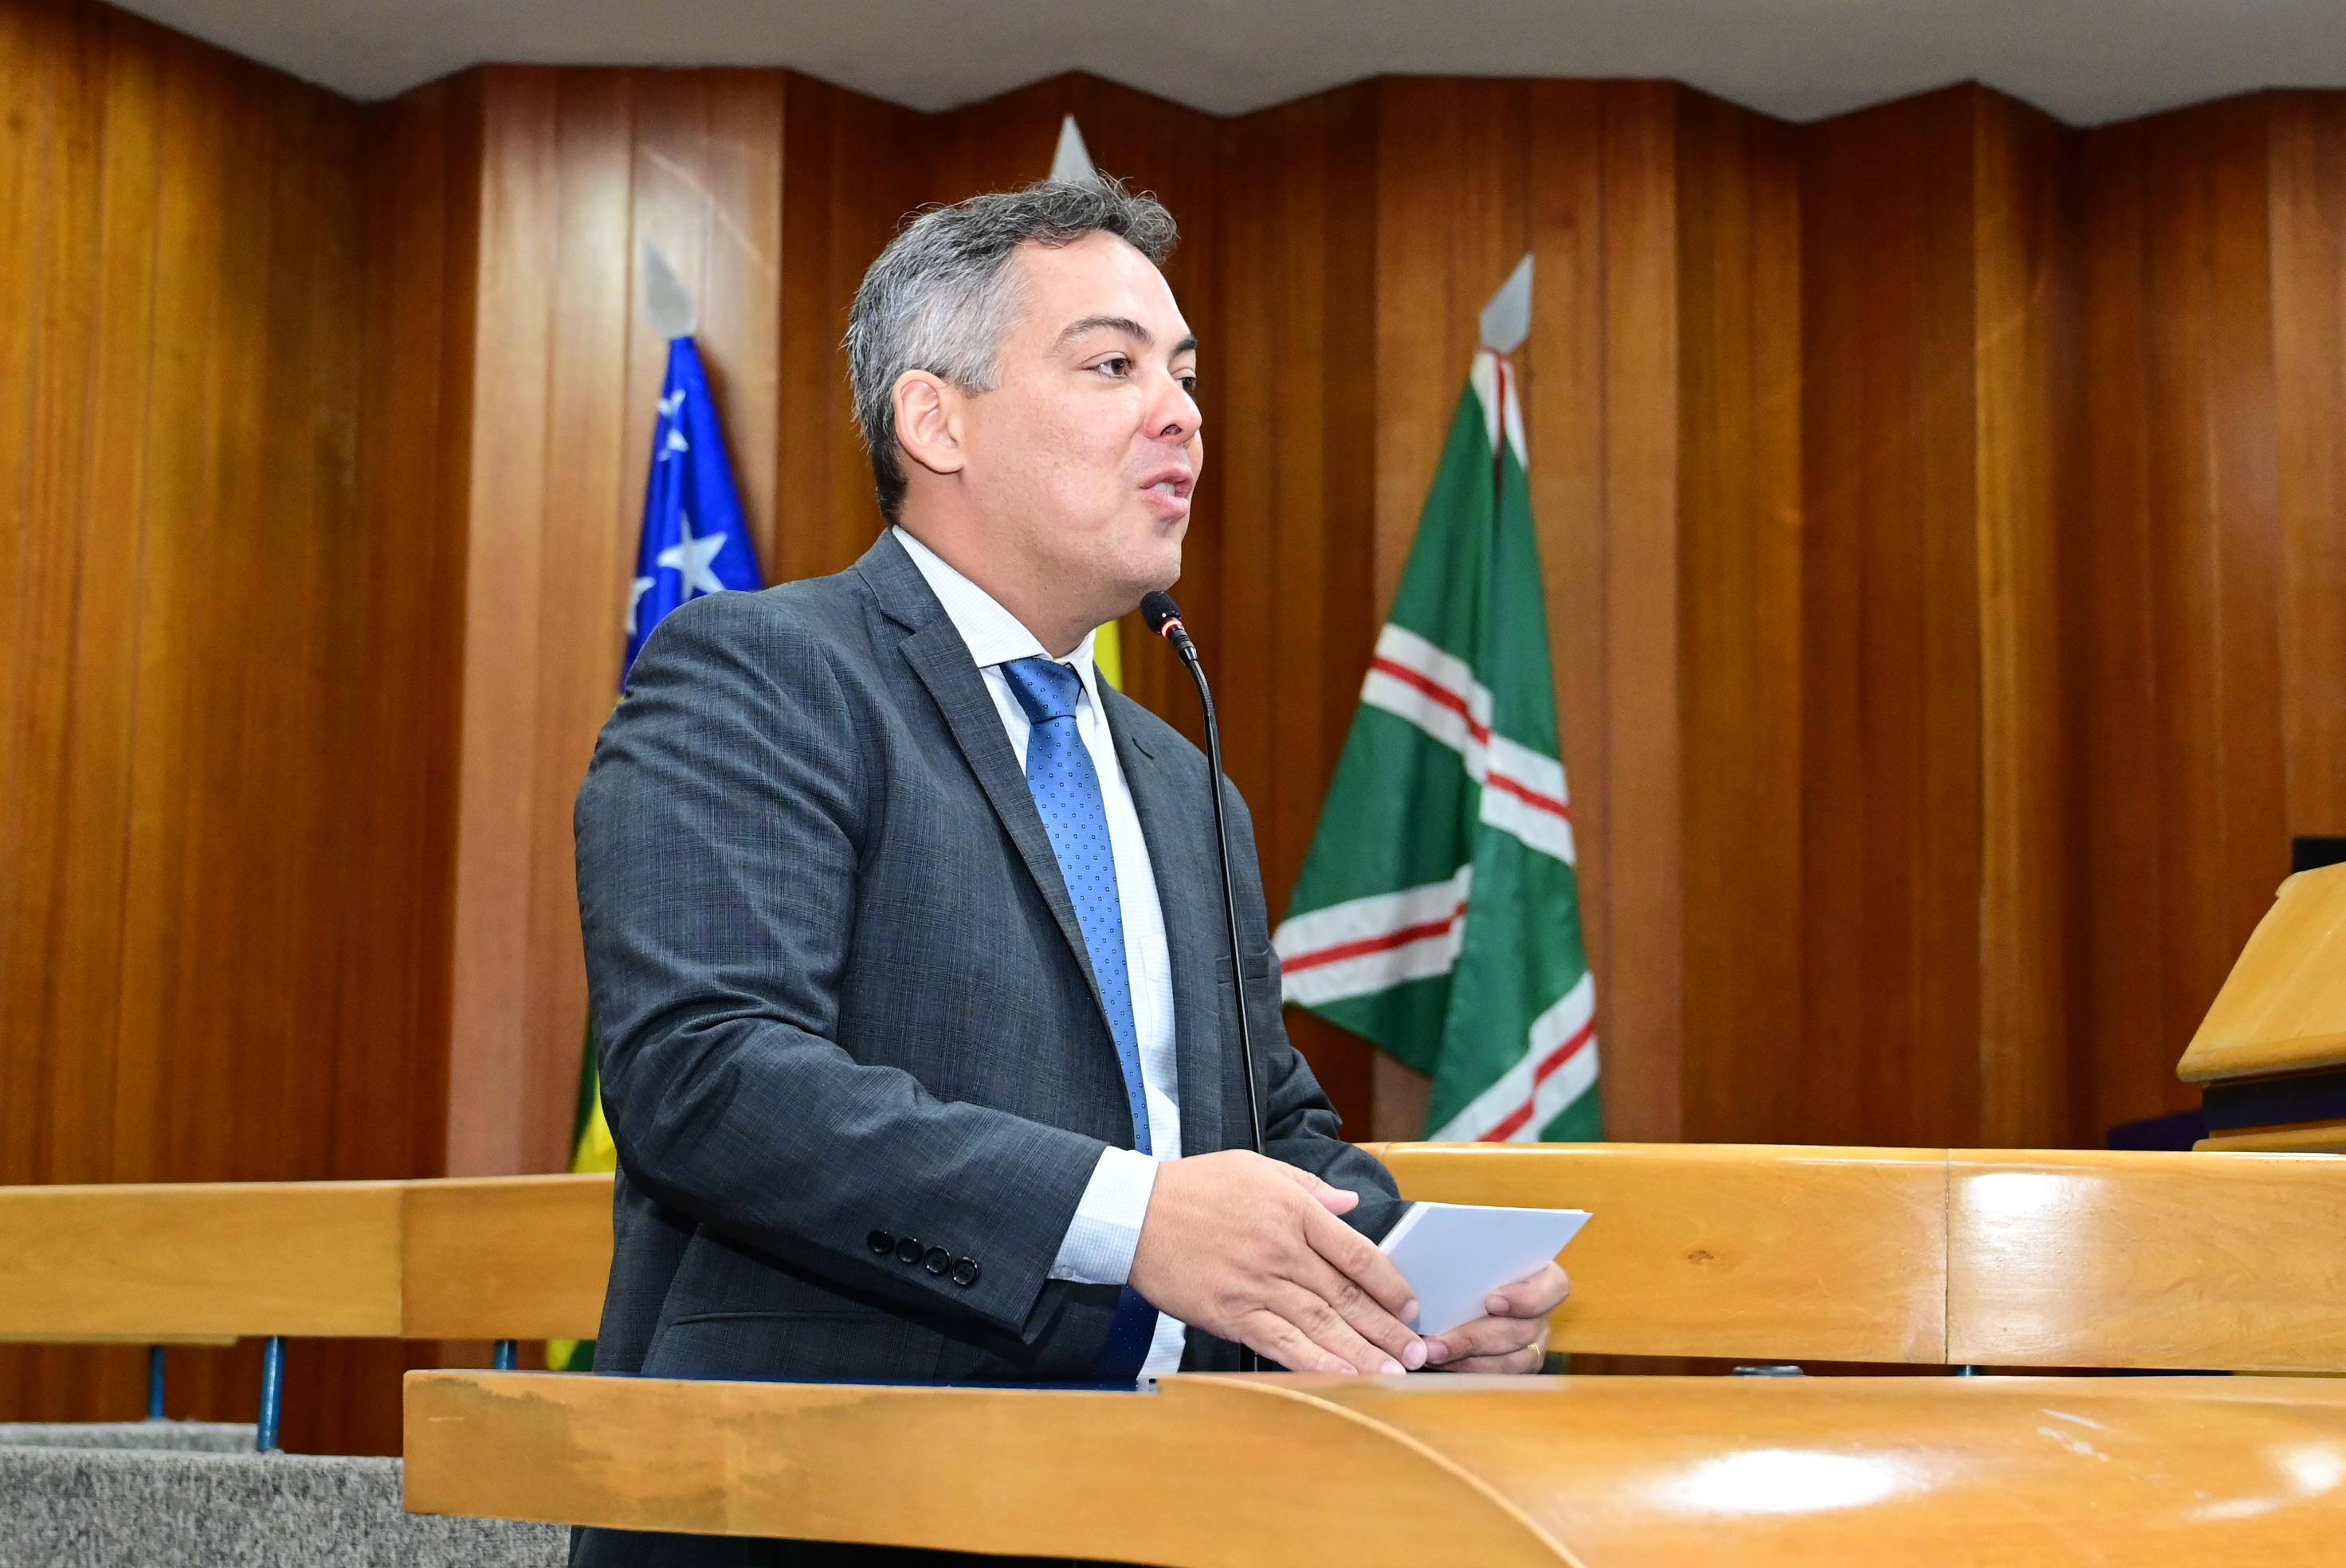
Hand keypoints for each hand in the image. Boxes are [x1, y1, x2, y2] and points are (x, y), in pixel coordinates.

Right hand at [1129, 1151, 1428, 1375]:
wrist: (1132, 1213)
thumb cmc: (1194, 1186)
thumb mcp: (1255, 1167)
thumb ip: (1308, 1187)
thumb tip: (1350, 1204)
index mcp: (1293, 1211)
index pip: (1357, 1253)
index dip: (1390, 1283)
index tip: (1410, 1306)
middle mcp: (1281, 1250)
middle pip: (1346, 1296)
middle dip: (1387, 1328)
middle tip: (1419, 1353)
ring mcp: (1255, 1285)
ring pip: (1321, 1325)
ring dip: (1362, 1352)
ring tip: (1395, 1374)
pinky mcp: (1229, 1314)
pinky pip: (1280, 1343)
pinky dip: (1315, 1361)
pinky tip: (1342, 1376)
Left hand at [1420, 1261, 1570, 1373]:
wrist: (1453, 1280)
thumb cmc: (1462, 1260)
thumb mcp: (1462, 1249)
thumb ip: (1462, 1253)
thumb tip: (1438, 1262)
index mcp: (1541, 1274)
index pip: (1554, 1286)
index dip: (1528, 1296)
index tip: (1491, 1301)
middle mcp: (1543, 1310)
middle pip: (1523, 1330)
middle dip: (1475, 1337)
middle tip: (1436, 1342)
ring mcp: (1534, 1341)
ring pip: (1512, 1360)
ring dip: (1468, 1358)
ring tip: (1432, 1353)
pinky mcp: (1519, 1364)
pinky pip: (1500, 1377)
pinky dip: (1468, 1370)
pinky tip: (1440, 1361)